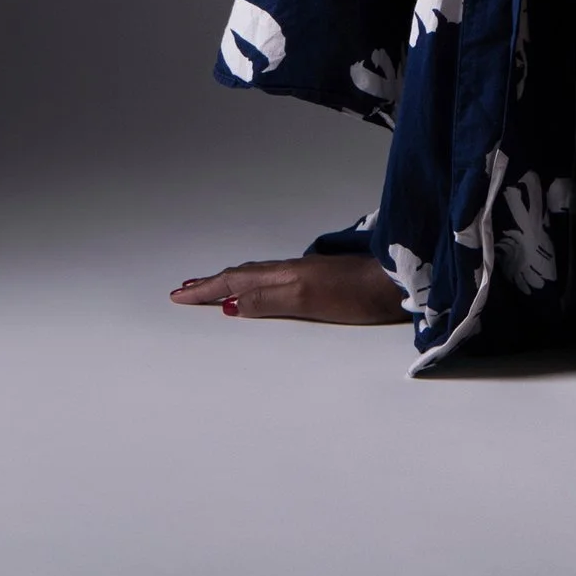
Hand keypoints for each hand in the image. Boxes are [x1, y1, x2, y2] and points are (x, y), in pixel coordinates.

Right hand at [169, 254, 408, 323]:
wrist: (396, 283)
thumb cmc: (355, 294)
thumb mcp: (306, 299)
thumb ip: (268, 301)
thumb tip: (228, 304)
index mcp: (283, 275)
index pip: (235, 282)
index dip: (206, 290)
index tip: (179, 295)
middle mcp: (291, 270)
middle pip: (242, 275)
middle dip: (212, 282)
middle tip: (187, 289)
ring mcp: (306, 273)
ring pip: (258, 275)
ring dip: (232, 281)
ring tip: (215, 287)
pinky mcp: (321, 280)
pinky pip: (274, 278)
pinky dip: (255, 283)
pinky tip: (262, 288)